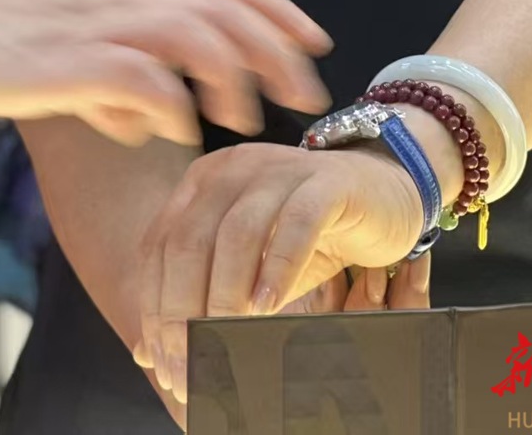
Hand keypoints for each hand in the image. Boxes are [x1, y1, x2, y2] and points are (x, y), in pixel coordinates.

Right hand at [0, 0, 332, 145]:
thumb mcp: (59, 41)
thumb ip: (111, 69)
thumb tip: (151, 115)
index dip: (270, 4)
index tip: (311, 35)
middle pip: (216, 3)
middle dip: (273, 42)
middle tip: (307, 88)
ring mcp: (88, 26)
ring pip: (187, 31)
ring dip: (229, 71)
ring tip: (250, 116)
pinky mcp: (58, 62)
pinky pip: (132, 74)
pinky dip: (166, 99)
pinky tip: (178, 126)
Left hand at [133, 142, 423, 402]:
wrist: (380, 193)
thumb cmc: (308, 234)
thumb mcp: (250, 266)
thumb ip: (203, 297)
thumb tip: (150, 355)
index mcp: (203, 183)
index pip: (162, 246)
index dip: (157, 305)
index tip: (163, 361)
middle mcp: (233, 169)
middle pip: (190, 240)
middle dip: (184, 309)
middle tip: (191, 363)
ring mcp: (279, 168)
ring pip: (237, 231)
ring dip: (226, 294)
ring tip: (225, 340)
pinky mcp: (325, 182)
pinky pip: (295, 223)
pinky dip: (278, 268)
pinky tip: (268, 307)